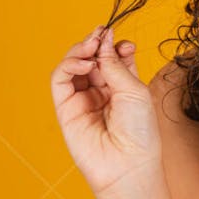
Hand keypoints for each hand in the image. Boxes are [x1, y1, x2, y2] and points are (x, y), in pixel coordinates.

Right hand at [50, 25, 160, 194]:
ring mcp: (82, 99)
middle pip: (92, 57)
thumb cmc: (139, 130)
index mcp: (123, 86)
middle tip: (101, 34)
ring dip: (80, 50)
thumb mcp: (133, 90)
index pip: (113, 57)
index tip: (120, 41)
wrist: (127, 164)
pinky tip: (83, 64)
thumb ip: (114, 64)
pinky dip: (68, 65)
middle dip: (95, 43)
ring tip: (90, 46)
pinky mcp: (65, 109)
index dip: (113, 45)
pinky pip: (60, 80)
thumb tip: (103, 38)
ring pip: (73, 65)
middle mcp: (101, 91)